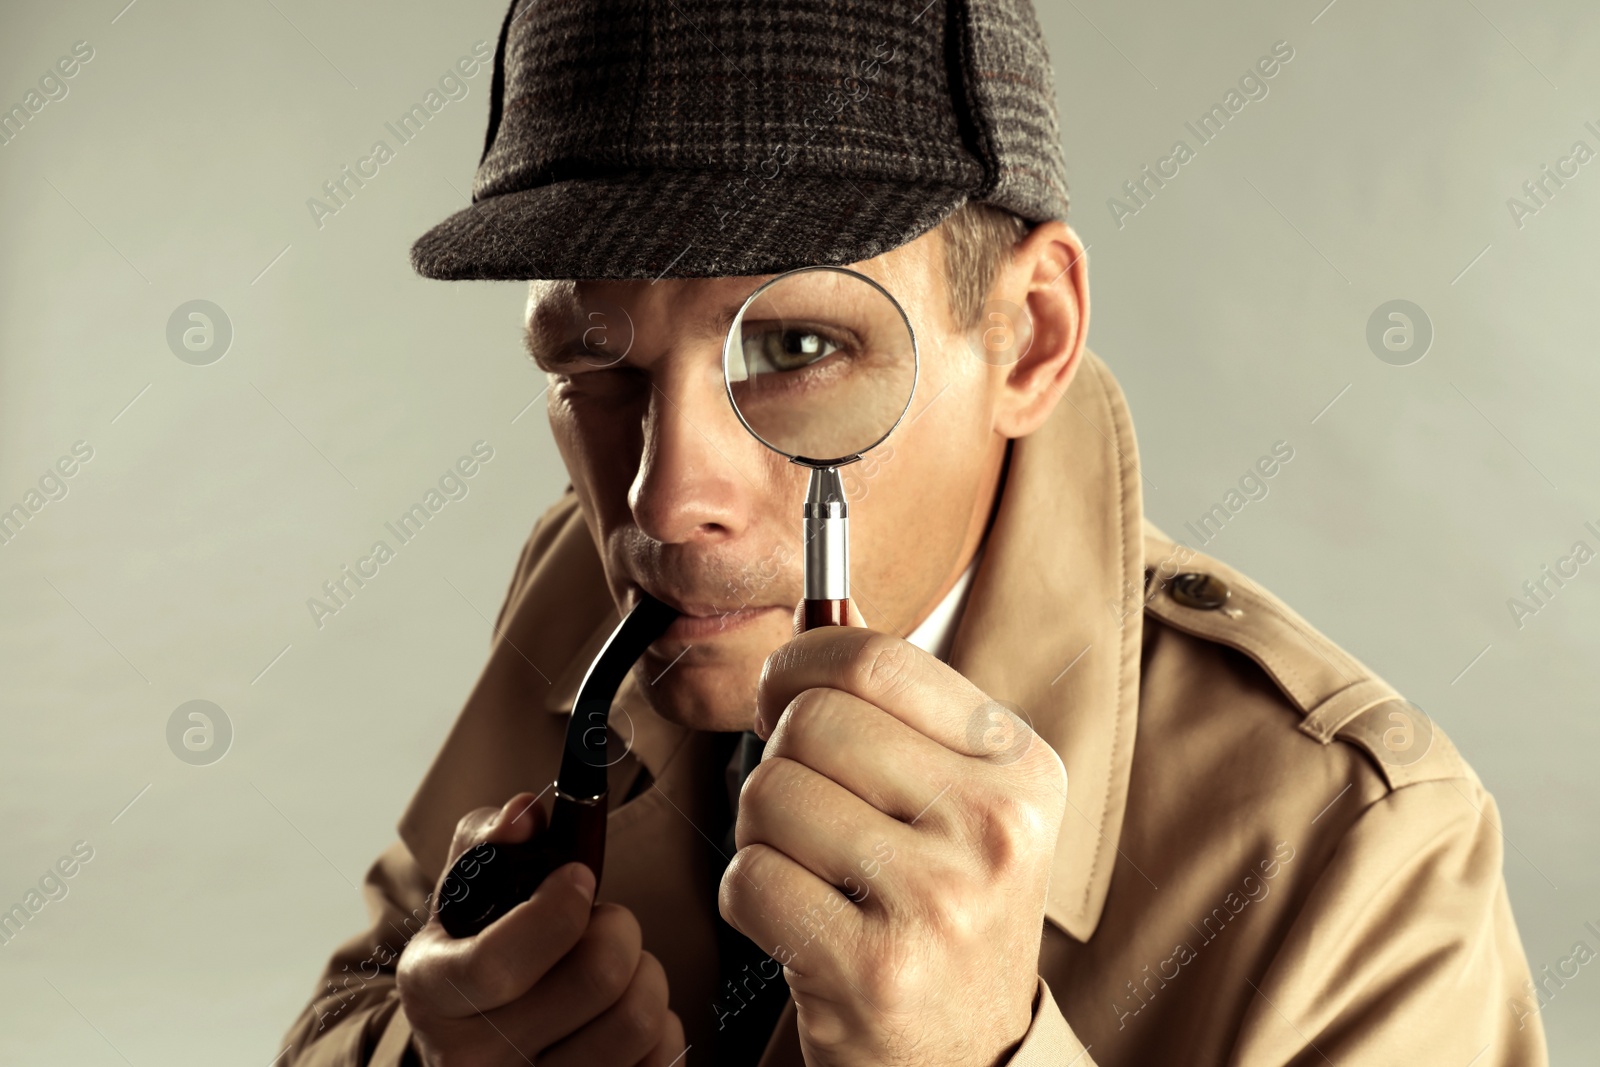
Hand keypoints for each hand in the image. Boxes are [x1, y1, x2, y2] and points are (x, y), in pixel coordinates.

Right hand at [397, 793, 685, 1066]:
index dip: (557, 911)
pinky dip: (662, 1025)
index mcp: (433, 992)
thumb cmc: (479, 949)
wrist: (476, 1042)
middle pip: (595, 979)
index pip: (499, 963)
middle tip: (604, 922)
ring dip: (646, 974)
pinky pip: (661, 1059)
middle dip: (619, 928)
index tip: (579, 878)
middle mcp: (472, 1059)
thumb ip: (489, 841)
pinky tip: (625, 1013)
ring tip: (619, 967)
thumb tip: (526, 812)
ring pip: (637, 1020)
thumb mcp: (465, 895)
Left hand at [718, 605, 1066, 1066]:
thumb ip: (895, 705)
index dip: (800, 662)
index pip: (875, 659)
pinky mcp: (873, 969)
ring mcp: (937, 901)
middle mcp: (993, 828)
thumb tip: (818, 605)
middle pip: (811, 722)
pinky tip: (801, 922)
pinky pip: (749, 878)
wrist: (969, 1058)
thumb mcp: (957, 799)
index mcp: (1019, 766)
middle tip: (804, 804)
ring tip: (814, 870)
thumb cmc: (944, 909)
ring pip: (769, 795)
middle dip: (778, 757)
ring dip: (762, 832)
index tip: (785, 692)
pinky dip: (750, 897)